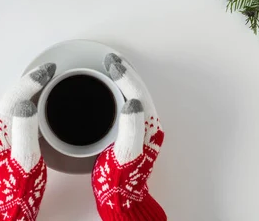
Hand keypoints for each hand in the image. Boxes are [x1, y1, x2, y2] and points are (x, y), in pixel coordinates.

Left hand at [0, 63, 55, 220]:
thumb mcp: (26, 159)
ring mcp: (0, 135)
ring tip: (45, 80)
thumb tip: (26, 103)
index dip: (33, 80)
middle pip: (13, 95)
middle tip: (48, 70)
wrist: (10, 207)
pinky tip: (39, 102)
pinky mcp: (6, 141)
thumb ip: (26, 130)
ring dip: (29, 89)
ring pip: (15, 102)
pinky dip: (30, 101)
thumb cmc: (18, 188)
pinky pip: (18, 112)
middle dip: (31, 79)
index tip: (48, 71)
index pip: (16, 95)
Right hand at [92, 54, 165, 220]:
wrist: (121, 198)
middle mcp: (148, 126)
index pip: (137, 92)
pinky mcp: (132, 132)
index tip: (111, 63)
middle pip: (138, 90)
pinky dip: (119, 92)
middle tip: (111, 60)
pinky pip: (127, 103)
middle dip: (125, 72)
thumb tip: (132, 102)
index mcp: (148, 128)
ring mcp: (141, 129)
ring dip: (124, 80)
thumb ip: (130, 128)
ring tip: (112, 68)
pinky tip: (110, 89)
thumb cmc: (120, 180)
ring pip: (134, 95)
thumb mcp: (125, 153)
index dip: (124, 75)